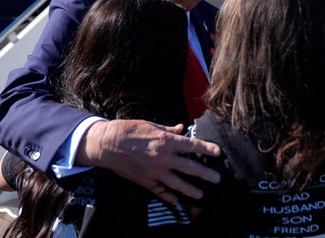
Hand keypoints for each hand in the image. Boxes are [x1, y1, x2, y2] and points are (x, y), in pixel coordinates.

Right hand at [76, 120, 220, 203]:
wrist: (106, 144)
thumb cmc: (129, 130)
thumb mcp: (150, 125)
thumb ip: (168, 130)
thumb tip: (181, 128)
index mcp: (165, 141)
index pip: (191, 145)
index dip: (206, 148)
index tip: (218, 152)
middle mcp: (162, 158)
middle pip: (189, 168)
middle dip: (205, 174)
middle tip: (217, 179)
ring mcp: (154, 172)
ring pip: (177, 183)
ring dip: (190, 190)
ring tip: (201, 195)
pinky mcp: (145, 181)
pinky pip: (160, 191)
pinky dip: (168, 196)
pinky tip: (176, 200)